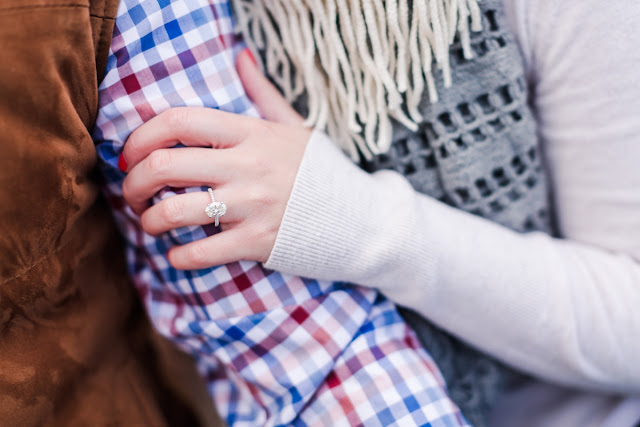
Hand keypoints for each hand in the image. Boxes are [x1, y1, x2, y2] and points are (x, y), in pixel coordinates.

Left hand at [120, 49, 310, 268]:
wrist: (362, 220)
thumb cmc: (322, 173)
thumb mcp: (296, 128)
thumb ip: (263, 93)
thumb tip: (241, 56)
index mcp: (253, 133)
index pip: (179, 121)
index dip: (141, 136)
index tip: (131, 154)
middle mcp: (248, 166)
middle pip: (165, 165)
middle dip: (133, 182)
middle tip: (132, 193)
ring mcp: (253, 206)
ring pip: (174, 211)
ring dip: (148, 220)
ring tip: (150, 223)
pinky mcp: (257, 243)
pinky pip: (199, 252)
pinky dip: (177, 257)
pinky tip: (177, 253)